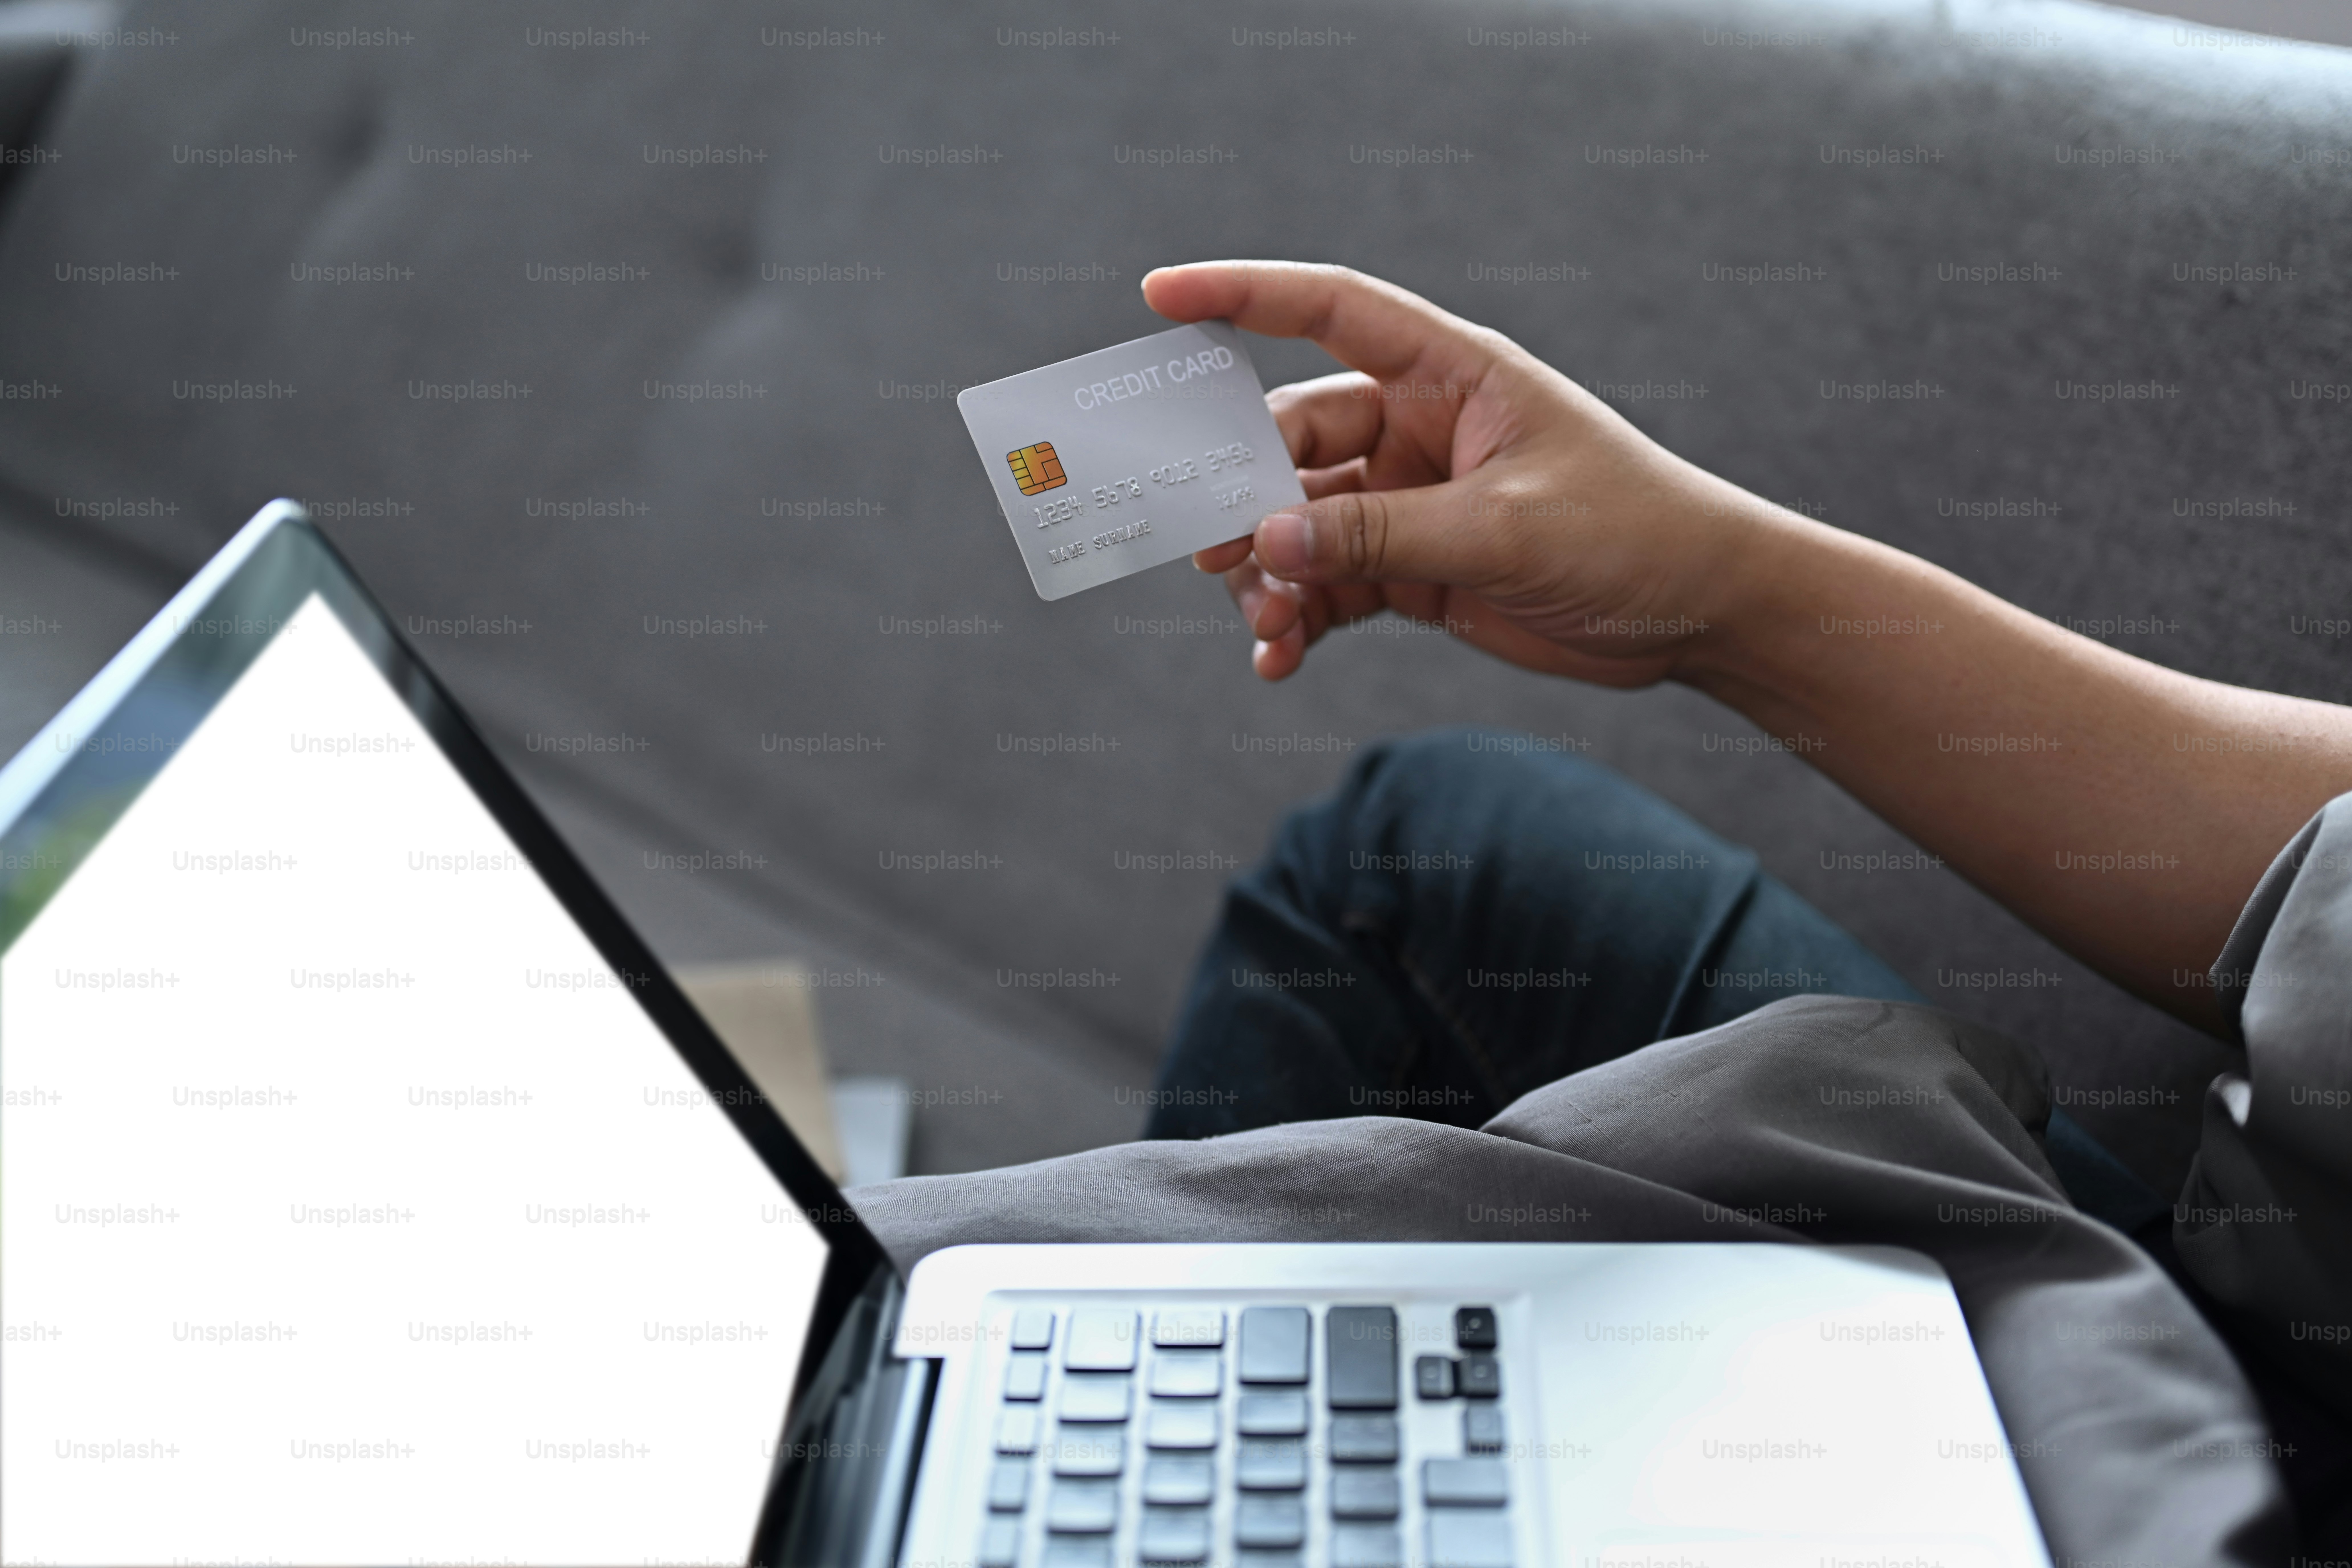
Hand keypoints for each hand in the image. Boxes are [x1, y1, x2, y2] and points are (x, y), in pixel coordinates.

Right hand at [1142, 260, 1772, 682]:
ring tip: (1265, 624)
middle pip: (1294, 441)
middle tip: (1210, 548)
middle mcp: (1419, 428)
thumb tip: (1266, 540)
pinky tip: (1278, 658)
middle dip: (1244, 493)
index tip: (1161, 294)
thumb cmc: (1631, 535)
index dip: (1244, 295)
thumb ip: (1382, 536)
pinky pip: (1329, 586)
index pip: (1331, 312)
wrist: (1698, 612)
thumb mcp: (1505, 531)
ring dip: (1270, 574)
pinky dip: (1299, 619)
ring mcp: (1411, 501)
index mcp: (1451, 376)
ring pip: (1300, 525)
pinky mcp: (1413, 568)